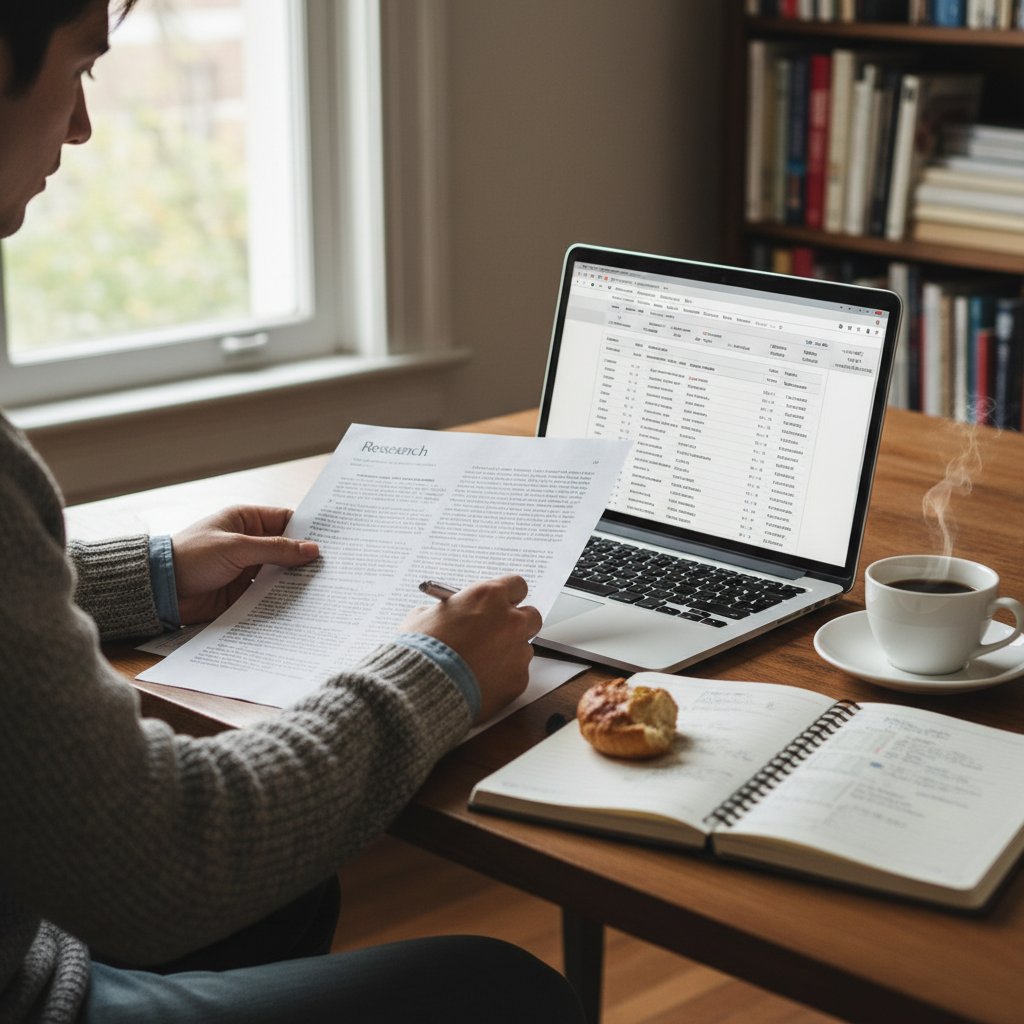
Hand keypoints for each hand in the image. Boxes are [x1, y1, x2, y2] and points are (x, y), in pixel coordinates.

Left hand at [171, 506, 319, 623]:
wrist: (159, 590)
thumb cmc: (192, 556)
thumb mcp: (236, 548)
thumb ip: (276, 549)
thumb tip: (312, 549)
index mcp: (246, 520)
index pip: (286, 520)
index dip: (308, 529)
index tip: (333, 539)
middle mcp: (249, 542)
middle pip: (287, 548)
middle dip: (306, 557)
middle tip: (336, 566)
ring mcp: (246, 568)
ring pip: (280, 572)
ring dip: (296, 579)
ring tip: (325, 585)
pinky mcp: (242, 592)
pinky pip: (269, 593)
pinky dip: (282, 597)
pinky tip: (302, 602)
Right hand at [401, 575, 541, 723]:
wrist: (423, 689)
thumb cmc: (420, 651)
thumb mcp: (423, 616)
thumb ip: (447, 612)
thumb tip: (450, 615)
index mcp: (488, 597)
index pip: (516, 585)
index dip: (507, 596)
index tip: (499, 604)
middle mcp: (510, 620)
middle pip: (531, 616)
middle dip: (516, 623)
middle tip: (496, 633)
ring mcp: (518, 651)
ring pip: (523, 648)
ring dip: (508, 652)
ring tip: (479, 664)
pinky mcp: (519, 679)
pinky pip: (517, 673)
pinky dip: (503, 677)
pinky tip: (480, 681)